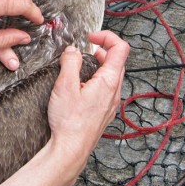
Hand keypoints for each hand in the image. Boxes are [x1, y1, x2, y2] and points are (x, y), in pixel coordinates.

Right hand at [47, 31, 128, 165]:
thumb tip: (72, 51)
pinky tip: (82, 85)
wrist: (71, 149)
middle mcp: (114, 92)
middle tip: (87, 48)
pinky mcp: (105, 111)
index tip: (91, 37)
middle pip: (117, 61)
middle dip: (102, 49)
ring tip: (83, 65)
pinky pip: (107, 88)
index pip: (120, 48)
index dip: (107, 36)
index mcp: (108, 81)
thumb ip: (70, 63)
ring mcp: (111, 103)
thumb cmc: (70, 122)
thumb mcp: (64, 86)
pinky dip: (98, 79)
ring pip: (113, 75)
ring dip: (100, 64)